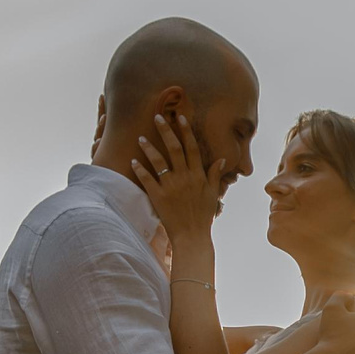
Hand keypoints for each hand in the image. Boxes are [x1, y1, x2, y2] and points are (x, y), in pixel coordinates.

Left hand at [129, 112, 222, 245]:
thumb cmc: (203, 216)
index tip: (180, 116)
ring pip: (158, 162)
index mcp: (198, 175)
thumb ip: (215, 175)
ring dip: (149, 148)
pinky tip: (133, 161)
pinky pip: (147, 180)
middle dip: (166, 131)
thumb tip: (222, 160)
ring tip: (140, 138)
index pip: (192, 147)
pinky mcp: (158, 197)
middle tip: (157, 117)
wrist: (192, 236)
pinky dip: (140, 170)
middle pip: (174, 148)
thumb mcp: (213, 194)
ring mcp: (171, 187)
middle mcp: (184, 177)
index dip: (186, 130)